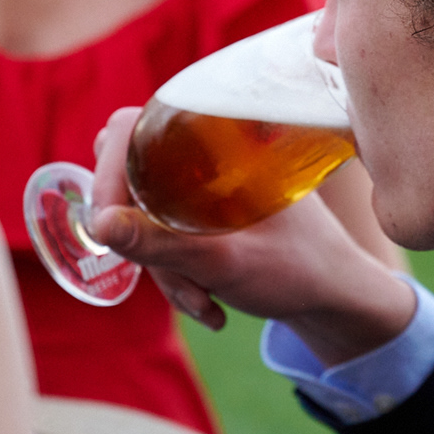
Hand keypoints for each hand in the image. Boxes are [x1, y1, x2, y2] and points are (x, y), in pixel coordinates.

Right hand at [88, 108, 416, 363]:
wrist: (335, 295)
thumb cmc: (296, 267)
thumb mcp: (223, 261)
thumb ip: (160, 244)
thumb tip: (99, 224)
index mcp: (216, 136)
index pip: (129, 127)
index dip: (107, 170)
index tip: (106, 223)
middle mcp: (206, 152)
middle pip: (130, 179)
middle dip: (141, 238)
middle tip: (169, 274)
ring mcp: (201, 187)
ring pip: (145, 218)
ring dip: (165, 269)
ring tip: (205, 302)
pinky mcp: (201, 217)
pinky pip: (164, 239)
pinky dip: (178, 275)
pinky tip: (211, 306)